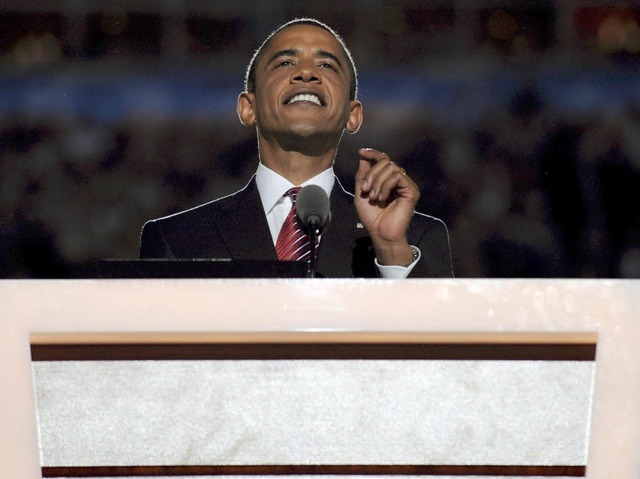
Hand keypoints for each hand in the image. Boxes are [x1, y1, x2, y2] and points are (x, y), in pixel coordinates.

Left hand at [354, 148, 419, 265]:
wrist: (380, 232)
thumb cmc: (371, 216)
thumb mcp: (361, 193)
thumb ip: (362, 175)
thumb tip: (364, 157)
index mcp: (387, 179)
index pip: (383, 160)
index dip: (373, 153)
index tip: (361, 152)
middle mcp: (398, 180)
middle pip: (385, 162)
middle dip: (372, 174)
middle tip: (366, 190)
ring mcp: (406, 184)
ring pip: (391, 168)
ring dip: (377, 182)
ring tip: (374, 197)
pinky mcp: (412, 190)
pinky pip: (397, 176)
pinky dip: (386, 186)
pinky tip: (382, 198)